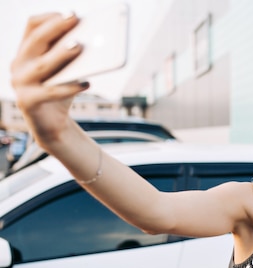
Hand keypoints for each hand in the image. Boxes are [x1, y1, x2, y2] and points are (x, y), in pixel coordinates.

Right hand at [11, 13, 88, 143]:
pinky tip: (87, 83)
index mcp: (25, 52)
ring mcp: (20, 83)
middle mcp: (18, 64)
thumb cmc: (61, 92)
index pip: (32, 26)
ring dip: (61, 53)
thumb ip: (72, 56)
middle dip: (56, 28)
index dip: (50, 18)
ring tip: (80, 46)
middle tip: (75, 19)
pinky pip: (51, 92)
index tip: (71, 14)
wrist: (52, 126)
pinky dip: (69, 87)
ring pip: (42, 65)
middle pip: (36, 41)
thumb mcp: (66, 71)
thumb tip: (94, 41)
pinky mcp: (27, 102)